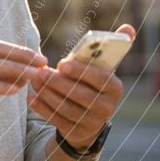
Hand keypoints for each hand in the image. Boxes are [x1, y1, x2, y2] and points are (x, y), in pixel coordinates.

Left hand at [28, 24, 135, 149]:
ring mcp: (92, 123)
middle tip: (40, 72)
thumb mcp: (100, 66)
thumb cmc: (90, 82)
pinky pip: (57, 120)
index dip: (81, 71)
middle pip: (81, 95)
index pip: (101, 79)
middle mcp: (108, 108)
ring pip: (67, 108)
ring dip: (47, 94)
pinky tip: (31, 97)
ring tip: (34, 81)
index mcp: (115, 88)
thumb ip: (112, 47)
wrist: (88, 116)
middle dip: (58, 83)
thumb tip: (128, 27)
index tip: (61, 63)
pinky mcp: (77, 132)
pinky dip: (42, 108)